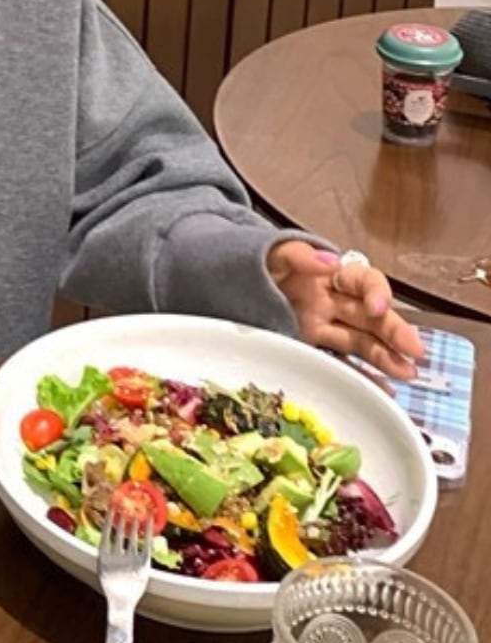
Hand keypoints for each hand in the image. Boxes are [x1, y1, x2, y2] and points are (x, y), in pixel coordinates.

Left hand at [266, 240, 423, 380]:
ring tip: (407, 374)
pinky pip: (341, 363)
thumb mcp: (274, 253)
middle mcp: (334, 303)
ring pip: (362, 343)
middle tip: (414, 349)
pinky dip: (362, 376)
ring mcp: (325, 328)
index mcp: (330, 276)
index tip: (379, 306)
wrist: (229, 283)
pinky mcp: (312, 348)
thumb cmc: (256, 264)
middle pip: (371, 317)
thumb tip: (329, 261)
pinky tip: (383, 389)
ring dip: (386, 358)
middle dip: (394, 332)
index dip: (375, 292)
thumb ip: (299, 254)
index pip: (363, 281)